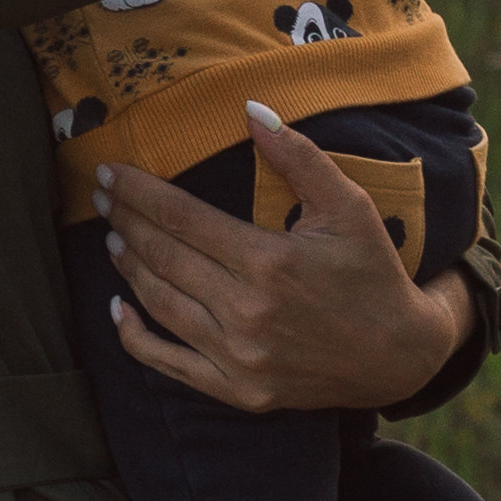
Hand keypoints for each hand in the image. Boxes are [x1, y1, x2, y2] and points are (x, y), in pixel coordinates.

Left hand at [94, 108, 475, 413]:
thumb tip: (250, 109)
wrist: (399, 355)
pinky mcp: (239, 391)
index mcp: (268, 262)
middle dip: (126, 221)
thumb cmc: (372, 270)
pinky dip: (136, 339)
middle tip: (100, 197)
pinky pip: (170, 364)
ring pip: (162, 305)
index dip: (138, 192)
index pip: (182, 218)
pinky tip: (118, 311)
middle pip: (164, 258)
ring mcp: (240, 357)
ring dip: (130, 269)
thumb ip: (298, 156)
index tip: (110, 172)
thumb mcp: (348, 205)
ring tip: (113, 239)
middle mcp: (247, 312)